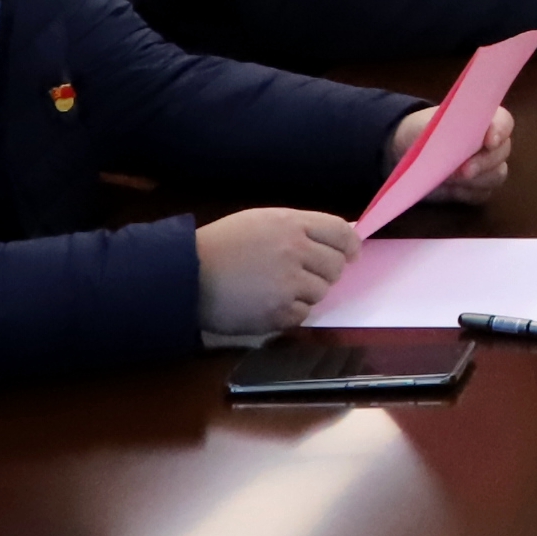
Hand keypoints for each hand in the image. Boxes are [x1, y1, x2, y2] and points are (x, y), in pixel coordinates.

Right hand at [195, 205, 357, 337]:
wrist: (186, 276)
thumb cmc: (221, 245)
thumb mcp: (261, 222)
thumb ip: (298, 228)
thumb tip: (337, 237)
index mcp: (292, 224)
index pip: (342, 232)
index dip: (351, 244)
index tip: (351, 253)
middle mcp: (296, 250)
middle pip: (336, 265)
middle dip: (326, 271)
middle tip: (305, 275)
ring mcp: (289, 283)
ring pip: (322, 291)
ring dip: (307, 292)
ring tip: (279, 289)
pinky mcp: (279, 312)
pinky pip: (304, 313)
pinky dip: (292, 311)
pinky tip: (270, 304)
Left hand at [388, 102, 514, 203]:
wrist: (407, 150)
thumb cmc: (422, 131)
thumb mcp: (430, 127)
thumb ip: (448, 132)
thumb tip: (457, 148)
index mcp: (484, 120)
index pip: (504, 122)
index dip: (501, 131)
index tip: (489, 142)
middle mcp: (492, 143)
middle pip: (503, 152)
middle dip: (484, 162)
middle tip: (464, 171)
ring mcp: (487, 167)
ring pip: (497, 175)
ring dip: (476, 180)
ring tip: (451, 180)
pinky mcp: (477, 188)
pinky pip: (482, 194)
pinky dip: (467, 193)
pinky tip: (452, 190)